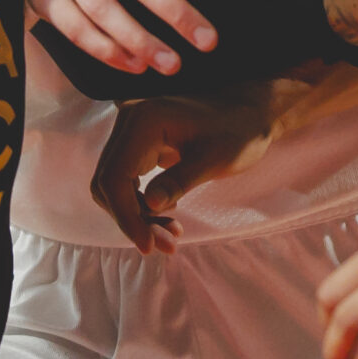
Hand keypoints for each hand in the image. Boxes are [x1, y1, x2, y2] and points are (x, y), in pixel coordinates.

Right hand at [90, 85, 292, 251]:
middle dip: (133, 220)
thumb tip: (150, 205)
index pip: (115, 176)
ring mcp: (131, 131)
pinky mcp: (138, 143)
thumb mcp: (215, 159)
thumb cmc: (238, 131)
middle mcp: (129, 121)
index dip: (126, 216)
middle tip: (165, 245)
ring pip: (115, 185)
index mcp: (145, 120)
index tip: (148, 245)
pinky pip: (127, 180)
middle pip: (109, 183)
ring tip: (171, 236)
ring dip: (137, 216)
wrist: (248, 113)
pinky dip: (142, 204)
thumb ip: (180, 181)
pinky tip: (168, 216)